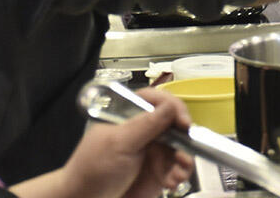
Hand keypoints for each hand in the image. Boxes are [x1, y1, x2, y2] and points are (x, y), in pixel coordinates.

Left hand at [60, 89, 192, 197]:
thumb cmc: (92, 172)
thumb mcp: (118, 144)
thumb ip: (146, 125)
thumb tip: (170, 106)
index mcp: (131, 117)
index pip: (157, 100)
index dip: (172, 105)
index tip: (181, 118)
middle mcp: (145, 131)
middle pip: (174, 120)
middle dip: (184, 130)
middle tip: (188, 139)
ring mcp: (153, 151)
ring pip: (181, 144)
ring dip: (185, 154)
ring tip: (179, 168)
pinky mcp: (159, 172)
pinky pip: (179, 167)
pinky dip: (182, 172)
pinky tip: (174, 180)